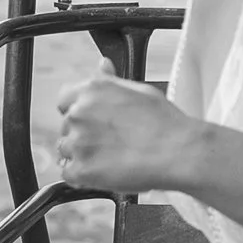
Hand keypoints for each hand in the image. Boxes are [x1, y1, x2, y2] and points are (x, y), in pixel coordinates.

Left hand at [51, 73, 198, 196]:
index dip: (79, 111)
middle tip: (111, 142)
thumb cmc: (165, 123)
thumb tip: (102, 66)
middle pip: (66, 127)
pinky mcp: (81, 170)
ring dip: (82, 155)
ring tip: (111, 158)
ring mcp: (78, 143)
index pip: (65, 100)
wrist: (177, 152)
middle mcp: (79, 114)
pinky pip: (69, 173)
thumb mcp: (139, 90)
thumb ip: (111, 80)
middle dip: (83, 134)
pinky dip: (83, 176)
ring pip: (66, 150)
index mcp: (91, 91)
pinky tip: (105, 171)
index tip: (93, 121)